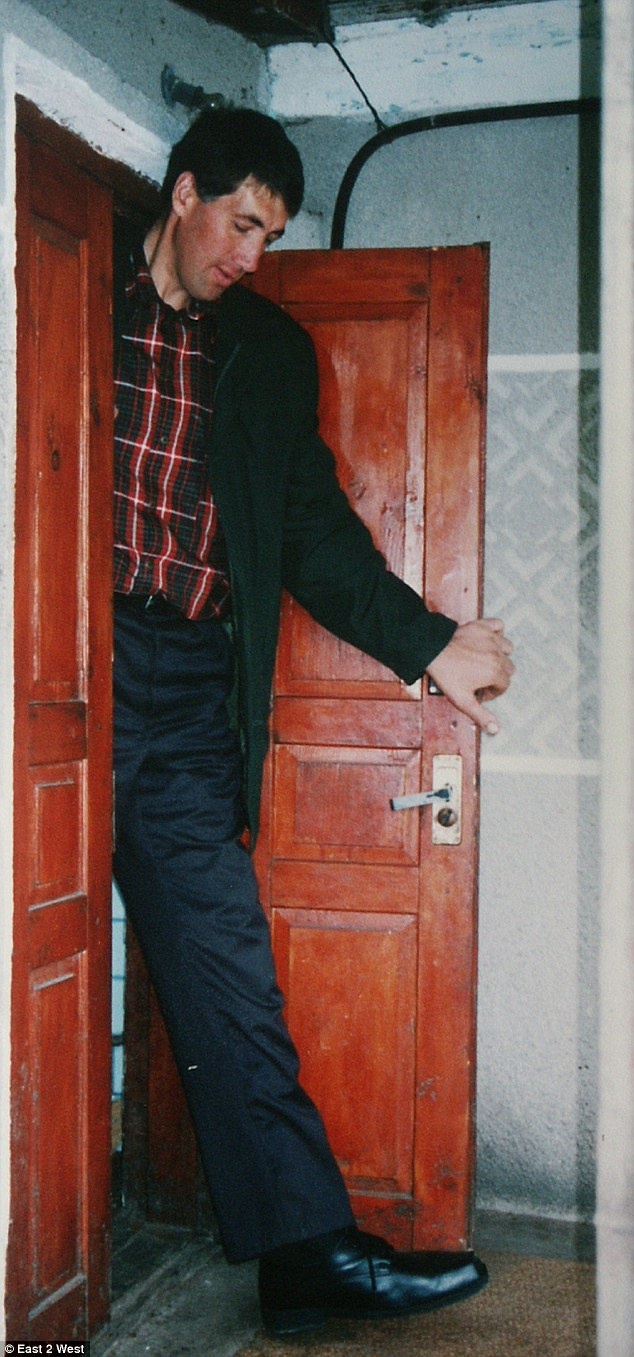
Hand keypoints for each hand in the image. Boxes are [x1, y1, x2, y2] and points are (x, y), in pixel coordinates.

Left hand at [426, 618, 514, 734]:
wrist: (432, 650)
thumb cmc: (446, 674)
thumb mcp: (463, 700)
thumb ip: (481, 715)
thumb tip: (496, 729)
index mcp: (495, 673)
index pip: (504, 685)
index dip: (492, 691)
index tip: (480, 692)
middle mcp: (497, 655)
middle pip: (508, 668)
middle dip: (497, 675)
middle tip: (480, 678)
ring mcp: (491, 639)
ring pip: (507, 648)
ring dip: (500, 654)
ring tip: (485, 660)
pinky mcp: (483, 626)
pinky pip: (498, 626)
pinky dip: (496, 632)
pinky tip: (487, 641)